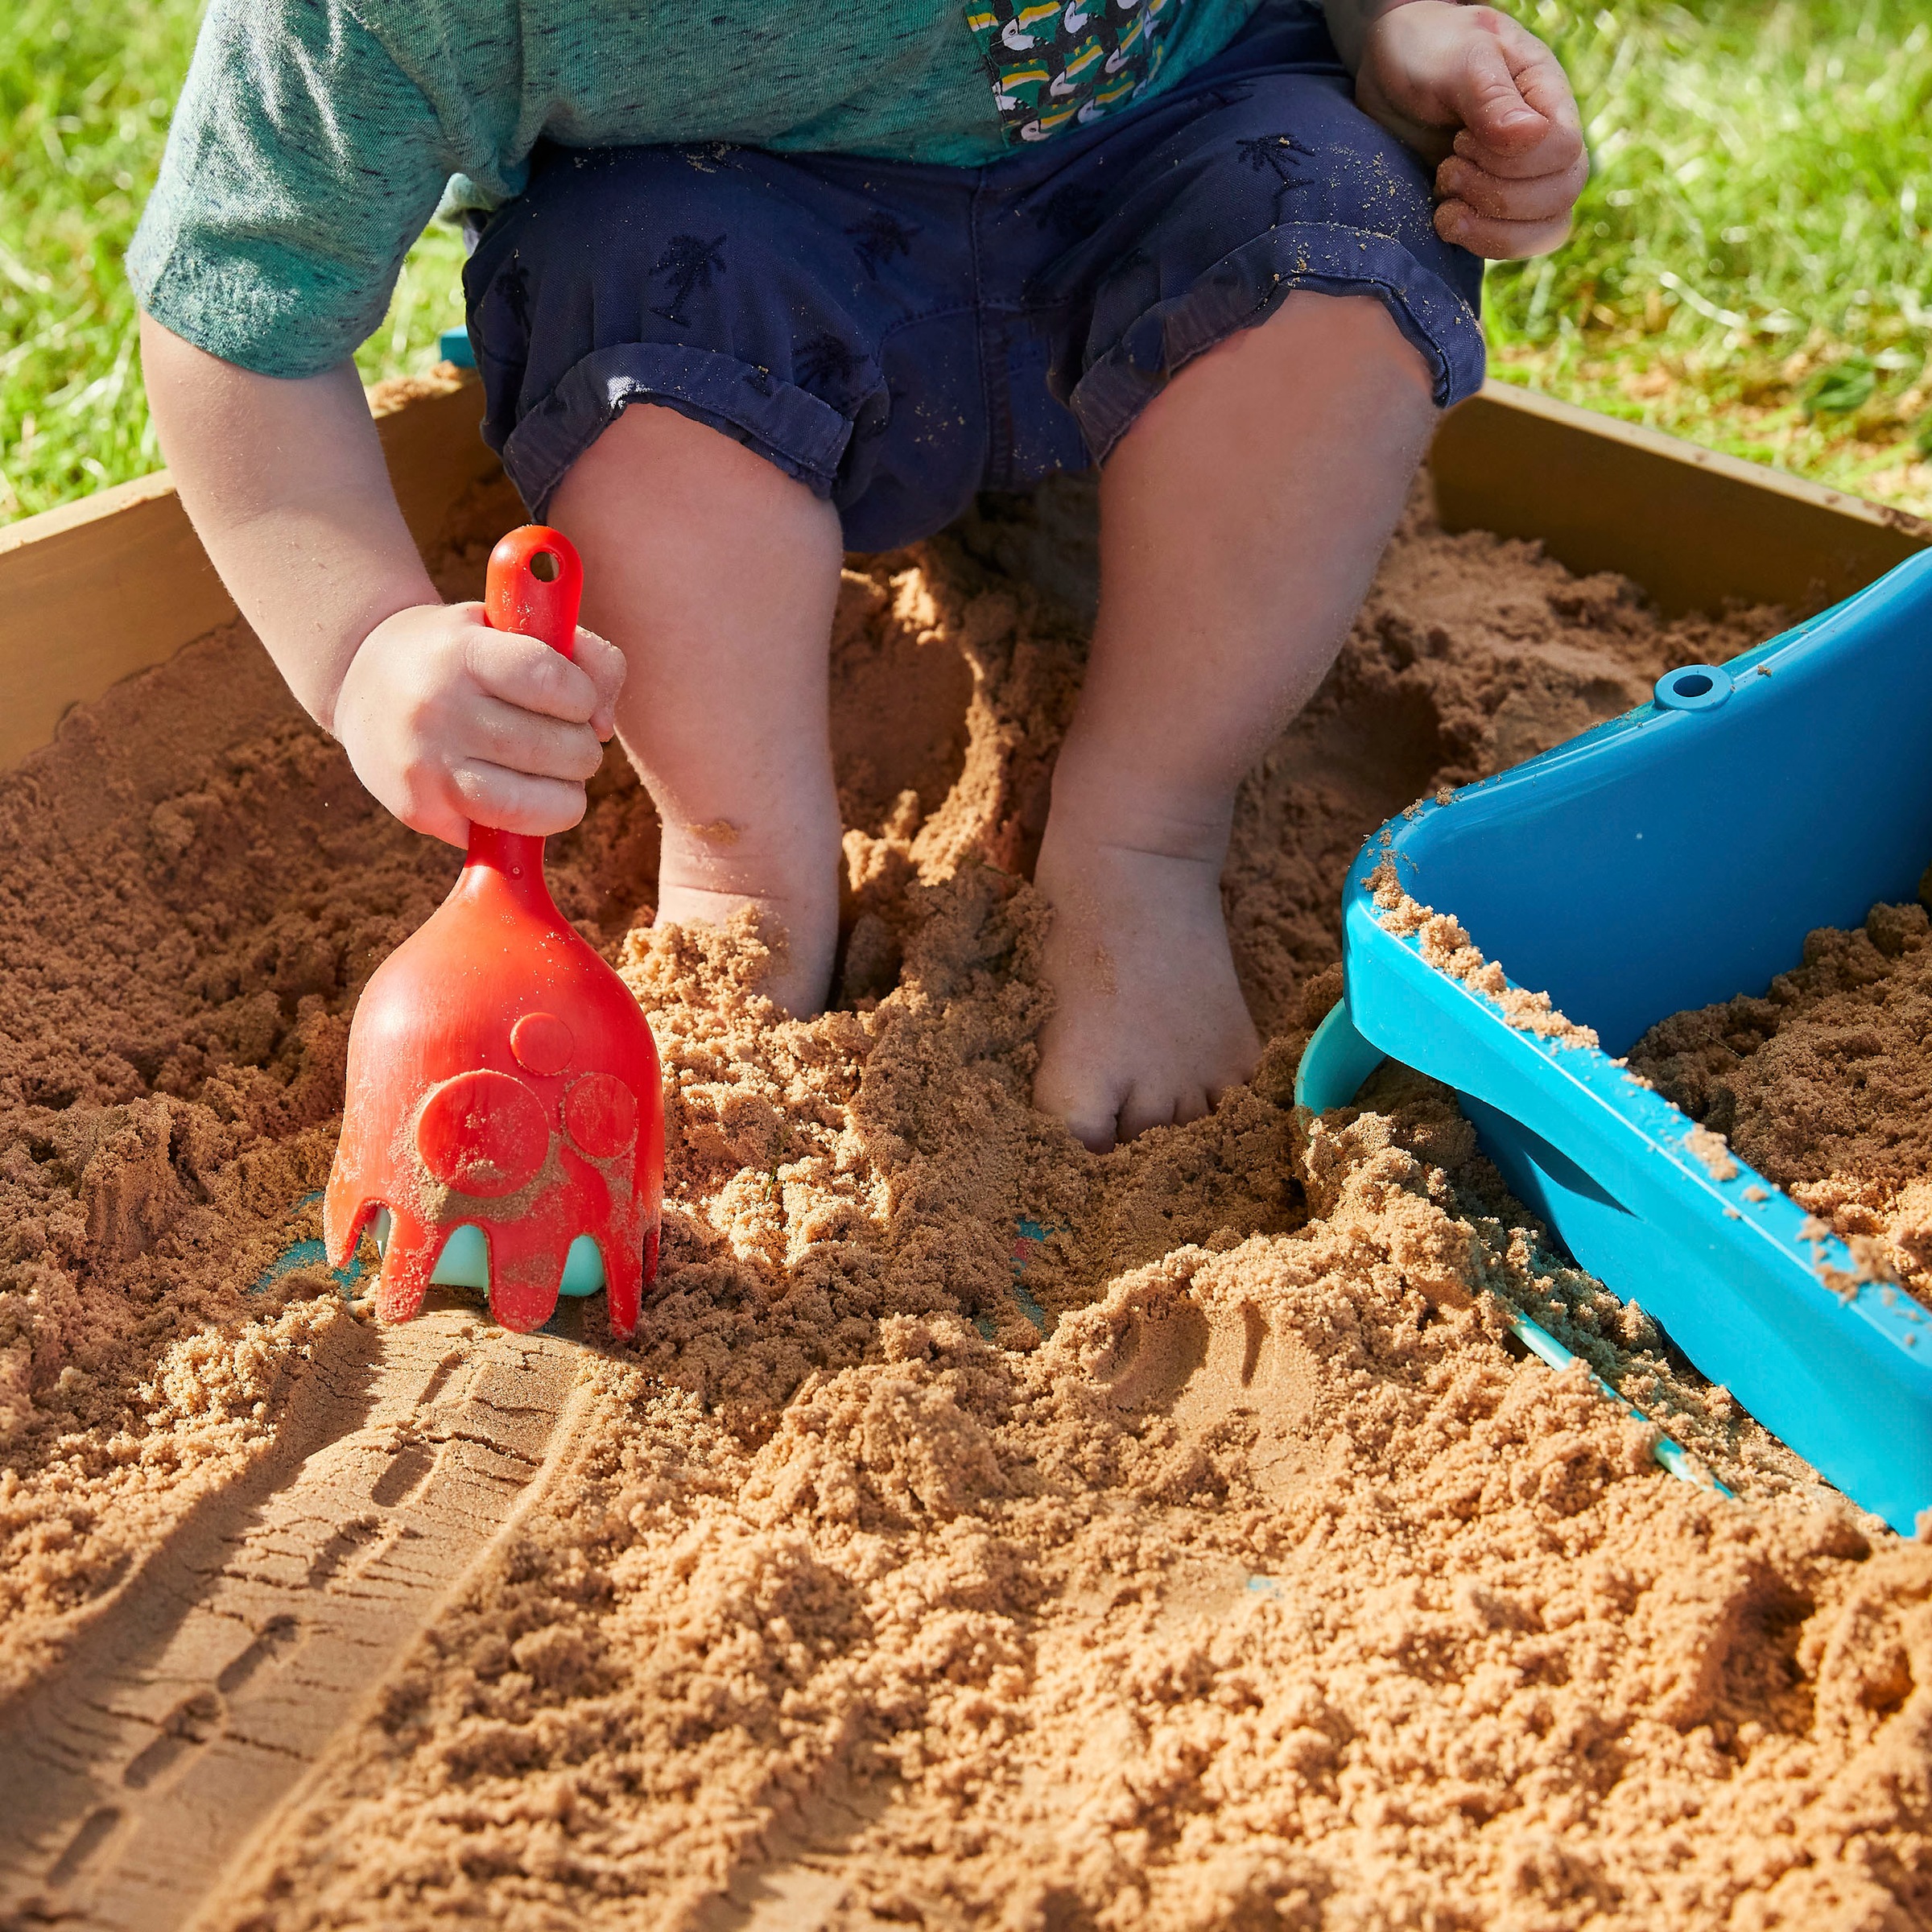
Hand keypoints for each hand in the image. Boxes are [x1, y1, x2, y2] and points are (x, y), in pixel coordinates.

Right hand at [330, 602, 626, 845]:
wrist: (361, 679)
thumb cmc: (460, 653)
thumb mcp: (511, 625)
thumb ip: (582, 656)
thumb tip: (605, 727)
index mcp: (461, 652)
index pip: (552, 681)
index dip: (583, 697)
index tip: (574, 699)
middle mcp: (437, 710)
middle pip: (558, 750)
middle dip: (582, 750)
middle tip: (565, 740)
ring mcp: (424, 767)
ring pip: (539, 805)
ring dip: (567, 793)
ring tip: (551, 771)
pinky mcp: (420, 812)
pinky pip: (508, 833)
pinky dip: (529, 818)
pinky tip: (512, 789)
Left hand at [1354, 2, 1585, 258]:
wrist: (1392, 71)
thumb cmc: (1430, 50)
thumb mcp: (1458, 59)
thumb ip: (1490, 96)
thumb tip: (1530, 137)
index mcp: (1548, 97)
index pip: (1564, 150)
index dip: (1514, 161)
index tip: (1462, 138)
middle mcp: (1545, 142)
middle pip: (1561, 196)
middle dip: (1497, 194)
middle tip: (1449, 165)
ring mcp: (1524, 179)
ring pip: (1546, 230)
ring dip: (1491, 227)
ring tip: (1446, 198)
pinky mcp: (1493, 208)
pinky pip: (1512, 245)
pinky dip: (1478, 242)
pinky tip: (1444, 216)